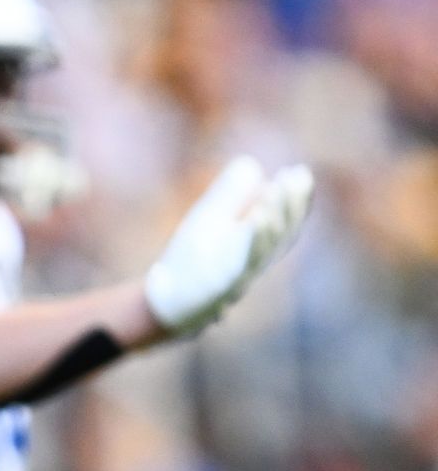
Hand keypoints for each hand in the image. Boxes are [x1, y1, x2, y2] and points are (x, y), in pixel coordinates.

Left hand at [145, 155, 314, 334]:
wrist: (168, 305)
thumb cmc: (192, 262)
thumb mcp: (210, 221)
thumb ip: (231, 195)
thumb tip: (253, 165)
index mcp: (256, 248)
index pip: (285, 223)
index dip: (297, 201)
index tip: (301, 173)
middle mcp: (252, 263)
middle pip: (280, 235)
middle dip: (291, 205)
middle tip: (298, 175)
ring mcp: (235, 277)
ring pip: (261, 249)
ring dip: (272, 219)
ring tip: (276, 189)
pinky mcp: (216, 288)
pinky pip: (238, 265)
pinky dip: (248, 242)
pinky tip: (253, 220)